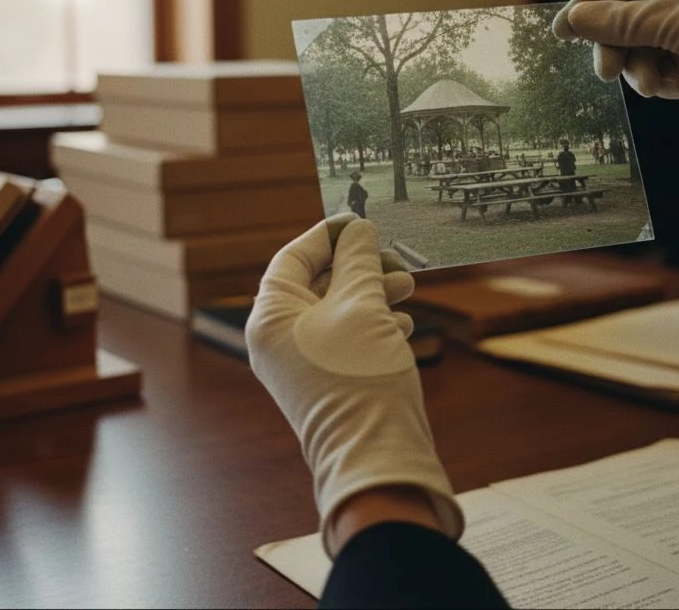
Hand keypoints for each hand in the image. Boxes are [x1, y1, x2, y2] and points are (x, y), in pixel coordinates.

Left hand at [246, 213, 462, 555]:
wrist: (376, 456)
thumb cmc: (361, 376)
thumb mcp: (362, 305)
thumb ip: (358, 262)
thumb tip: (357, 231)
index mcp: (270, 317)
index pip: (292, 258)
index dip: (328, 235)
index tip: (360, 221)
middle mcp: (277, 340)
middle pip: (316, 284)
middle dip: (359, 267)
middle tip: (395, 259)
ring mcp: (300, 365)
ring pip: (336, 313)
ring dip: (372, 294)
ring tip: (408, 288)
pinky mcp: (326, 384)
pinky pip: (345, 341)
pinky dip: (372, 325)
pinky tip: (402, 325)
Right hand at [553, 0, 678, 153]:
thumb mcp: (674, 23)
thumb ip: (620, 21)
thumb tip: (572, 20)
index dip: (588, 6)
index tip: (561, 32)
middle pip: (623, 19)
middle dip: (617, 47)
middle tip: (608, 71)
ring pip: (638, 49)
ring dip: (640, 71)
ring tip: (658, 86)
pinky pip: (657, 68)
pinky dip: (661, 82)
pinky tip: (677, 90)